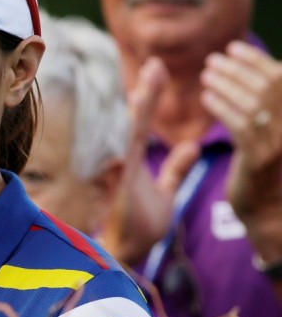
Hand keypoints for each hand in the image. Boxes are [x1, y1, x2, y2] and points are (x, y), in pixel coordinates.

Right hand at [101, 57, 200, 265]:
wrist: (125, 253)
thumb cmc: (140, 229)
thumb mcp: (165, 195)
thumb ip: (175, 170)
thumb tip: (192, 146)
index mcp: (135, 163)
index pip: (143, 124)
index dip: (151, 98)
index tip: (157, 71)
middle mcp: (126, 161)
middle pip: (136, 119)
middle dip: (147, 91)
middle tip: (155, 63)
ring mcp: (123, 169)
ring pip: (133, 127)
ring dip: (143, 101)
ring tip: (152, 74)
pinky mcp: (124, 179)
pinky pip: (132, 145)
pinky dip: (136, 124)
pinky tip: (142, 105)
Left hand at [200, 41, 281, 261]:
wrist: (266, 209)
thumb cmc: (262, 166)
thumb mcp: (268, 130)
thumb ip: (264, 103)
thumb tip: (251, 70)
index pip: (280, 78)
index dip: (256, 60)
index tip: (233, 48)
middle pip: (267, 85)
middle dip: (238, 68)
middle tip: (213, 60)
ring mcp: (278, 142)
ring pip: (253, 102)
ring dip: (226, 83)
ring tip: (207, 75)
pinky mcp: (259, 157)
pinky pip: (240, 124)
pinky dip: (222, 106)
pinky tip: (206, 98)